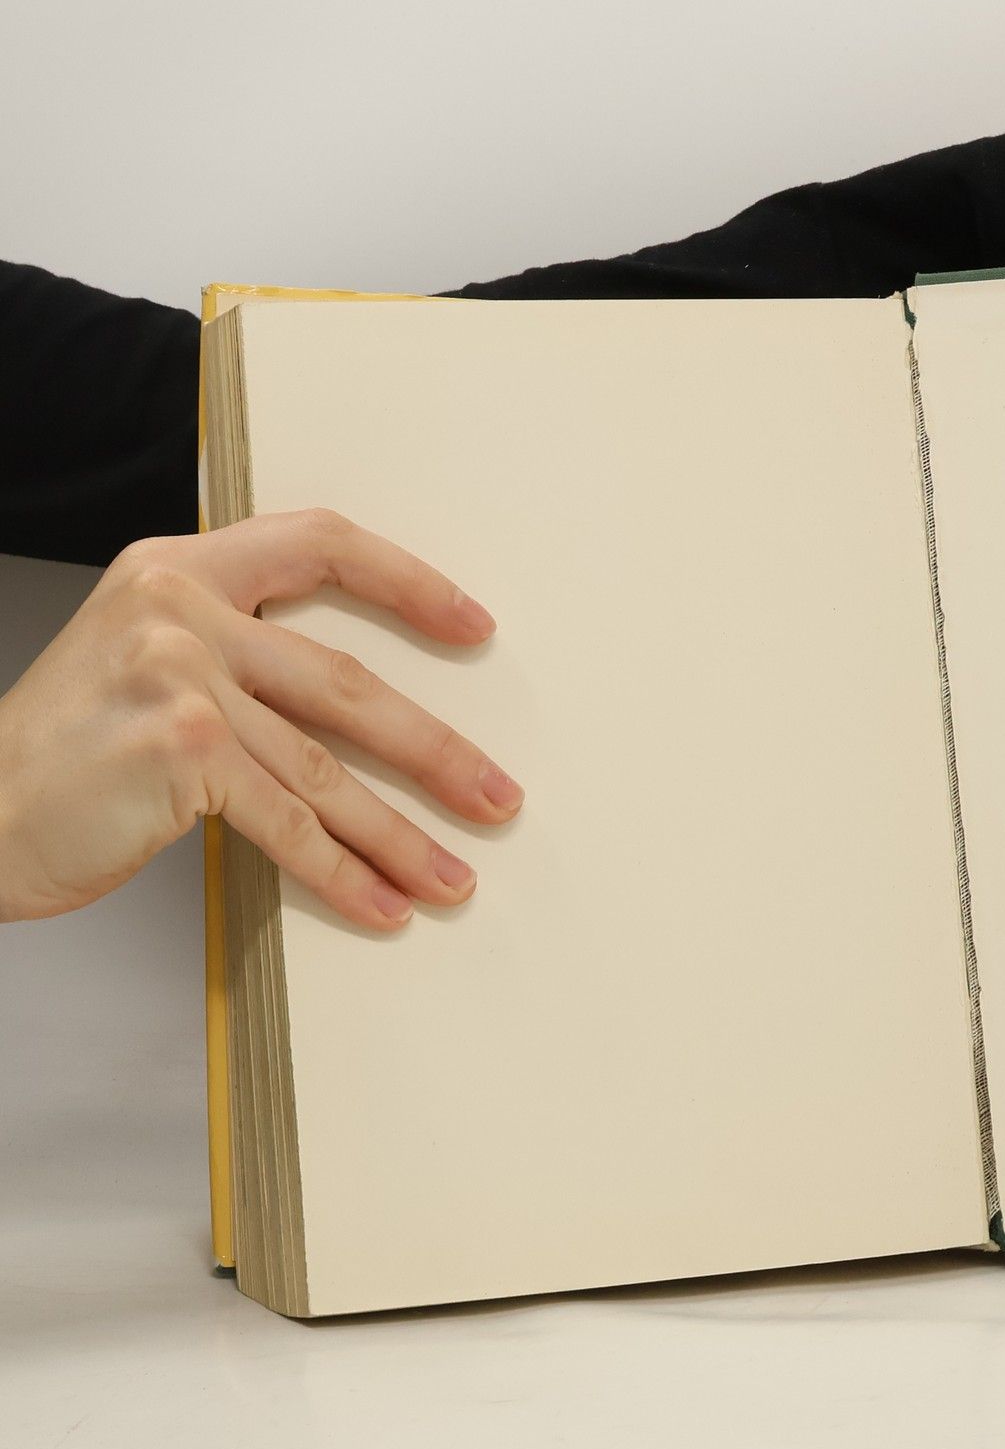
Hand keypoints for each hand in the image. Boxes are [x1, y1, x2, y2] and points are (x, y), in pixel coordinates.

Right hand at [0, 509, 521, 928]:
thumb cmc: (64, 752)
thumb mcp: (143, 660)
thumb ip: (237, 652)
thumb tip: (370, 715)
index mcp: (180, 569)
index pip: (320, 544)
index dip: (408, 581)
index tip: (474, 627)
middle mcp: (179, 608)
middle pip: (346, 680)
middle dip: (435, 751)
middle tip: (497, 796)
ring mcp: (179, 676)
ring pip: (325, 765)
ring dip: (401, 833)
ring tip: (455, 876)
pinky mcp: (180, 749)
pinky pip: (287, 820)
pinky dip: (342, 871)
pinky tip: (384, 904)